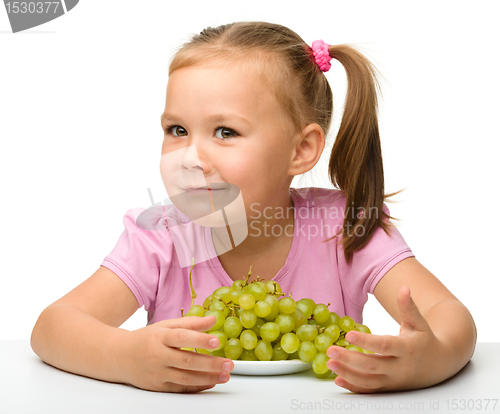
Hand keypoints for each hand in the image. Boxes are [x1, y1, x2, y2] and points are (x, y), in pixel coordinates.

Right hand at [120, 315, 233, 392]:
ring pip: (185, 378)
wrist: (119, 356)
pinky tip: (211, 382)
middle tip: (229, 363)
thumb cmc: (146, 339)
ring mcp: (157, 373)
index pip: (182, 337)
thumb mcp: (166, 326)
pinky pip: (180, 388)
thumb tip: (213, 319)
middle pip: (186, 361)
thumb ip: (190, 323)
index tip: (217, 341)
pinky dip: (197, 386)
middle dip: (210, 364)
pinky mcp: (158, 387)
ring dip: (207, 377)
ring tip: (225, 375)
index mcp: (160, 337)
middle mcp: (158, 356)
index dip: (200, 339)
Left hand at [326, 286, 444, 392]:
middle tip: (331, 350)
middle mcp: (400, 367)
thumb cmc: (424, 339)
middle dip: (350, 359)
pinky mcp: (389, 388)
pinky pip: (370, 390)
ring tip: (329, 363)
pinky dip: (353, 387)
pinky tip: (337, 379)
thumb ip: (409, 307)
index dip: (366, 342)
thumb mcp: (419, 322)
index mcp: (407, 348)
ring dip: (347, 373)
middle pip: (372, 366)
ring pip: (368, 381)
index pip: (384, 346)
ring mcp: (394, 380)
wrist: (439, 365)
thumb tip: (404, 289)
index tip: (348, 335)